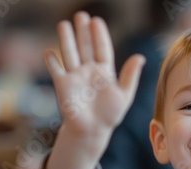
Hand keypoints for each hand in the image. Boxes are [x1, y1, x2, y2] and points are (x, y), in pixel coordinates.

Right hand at [44, 12, 143, 137]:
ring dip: (66, 40)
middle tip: (81, 15)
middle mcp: (89, 70)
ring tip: (64, 24)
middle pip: (85, 47)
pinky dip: (52, 62)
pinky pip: (56, 71)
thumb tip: (141, 57)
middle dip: (83, 32)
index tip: (97, 21)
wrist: (93, 131)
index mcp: (105, 71)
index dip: (100, 35)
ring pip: (70, 54)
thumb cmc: (110, 115)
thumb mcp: (125, 95)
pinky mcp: (63, 86)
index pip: (102, 49)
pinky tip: (50, 52)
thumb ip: (130, 76)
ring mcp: (75, 77)